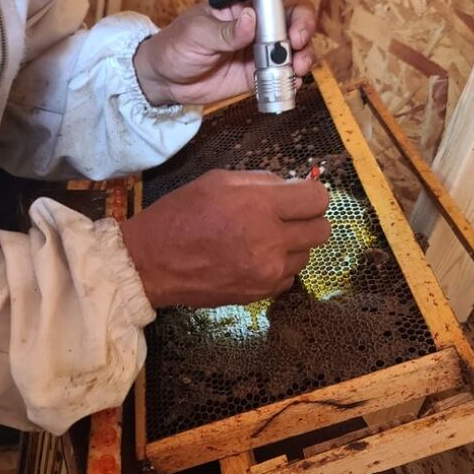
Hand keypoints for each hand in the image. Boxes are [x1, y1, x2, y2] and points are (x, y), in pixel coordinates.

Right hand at [120, 170, 330, 307]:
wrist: (151, 262)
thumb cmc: (181, 215)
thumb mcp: (218, 180)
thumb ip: (260, 181)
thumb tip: (290, 186)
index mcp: (260, 206)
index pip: (317, 199)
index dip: (310, 194)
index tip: (297, 195)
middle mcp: (271, 241)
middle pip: (322, 230)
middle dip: (308, 219)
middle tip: (285, 217)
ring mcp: (267, 271)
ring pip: (307, 256)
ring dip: (293, 245)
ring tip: (263, 239)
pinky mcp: (260, 293)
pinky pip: (289, 277)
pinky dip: (278, 267)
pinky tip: (254, 258)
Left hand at [133, 0, 316, 106]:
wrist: (165, 81)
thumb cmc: (176, 46)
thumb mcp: (196, 33)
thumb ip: (225, 31)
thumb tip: (250, 21)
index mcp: (242, 6)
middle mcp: (257, 25)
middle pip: (293, 17)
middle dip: (302, 25)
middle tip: (296, 40)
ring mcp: (260, 51)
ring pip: (294, 48)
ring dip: (303, 55)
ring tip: (297, 67)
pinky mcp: (258, 75)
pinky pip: (282, 75)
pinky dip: (291, 79)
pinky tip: (291, 83)